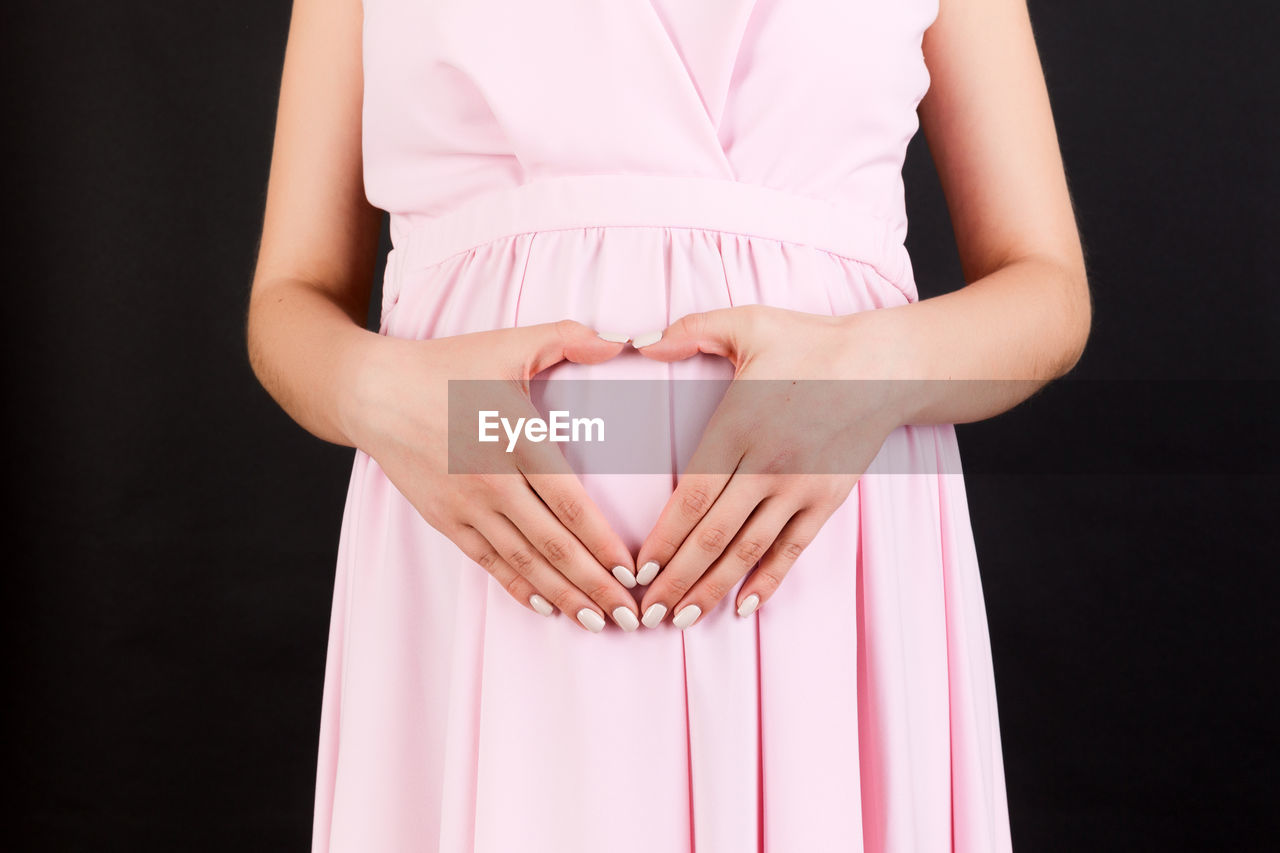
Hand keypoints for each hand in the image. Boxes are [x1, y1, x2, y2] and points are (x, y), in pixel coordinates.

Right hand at [346, 320, 641, 632]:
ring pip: (525, 562)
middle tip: (632, 616)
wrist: (373, 392)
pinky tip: (549, 608)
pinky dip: (521, 588)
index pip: (570, 503)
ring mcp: (466, 506)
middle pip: (553, 545)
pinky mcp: (446, 520)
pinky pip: (490, 563)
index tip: (634, 573)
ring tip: (599, 623)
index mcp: (515, 437)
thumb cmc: (447, 367)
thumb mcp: (508, 343)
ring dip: (565, 596)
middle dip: (595, 586)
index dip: (602, 544)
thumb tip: (624, 343)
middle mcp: (491, 480)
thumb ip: (568, 338)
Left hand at [630, 306, 907, 628]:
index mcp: (738, 427)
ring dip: (712, 589)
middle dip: (676, 580)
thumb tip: (638, 340)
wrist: (887, 365)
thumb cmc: (810, 341)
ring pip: (748, 550)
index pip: (690, 497)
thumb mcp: (748, 322)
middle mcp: (768, 465)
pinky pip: (793, 549)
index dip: (662, 541)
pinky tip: (744, 607)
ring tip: (682, 621)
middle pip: (712, 535)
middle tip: (646, 615)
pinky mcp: (827, 500)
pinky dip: (768, 581)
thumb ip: (690, 329)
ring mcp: (801, 487)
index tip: (636, 572)